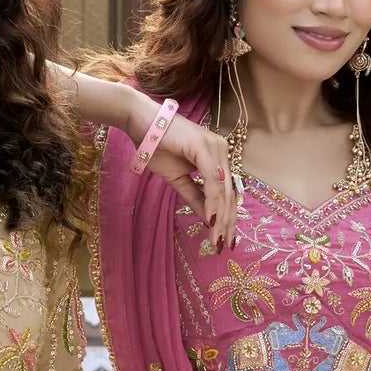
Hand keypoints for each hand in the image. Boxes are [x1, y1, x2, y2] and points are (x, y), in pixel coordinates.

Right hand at [125, 96, 240, 250]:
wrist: (141, 124)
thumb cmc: (157, 146)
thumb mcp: (178, 179)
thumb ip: (195, 197)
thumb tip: (208, 219)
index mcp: (217, 157)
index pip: (227, 192)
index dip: (227, 218)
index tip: (223, 240)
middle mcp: (222, 150)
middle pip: (229, 194)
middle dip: (227, 223)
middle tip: (223, 246)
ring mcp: (215, 148)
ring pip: (223, 190)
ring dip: (221, 217)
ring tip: (217, 238)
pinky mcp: (205, 148)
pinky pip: (212, 180)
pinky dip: (212, 201)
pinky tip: (211, 219)